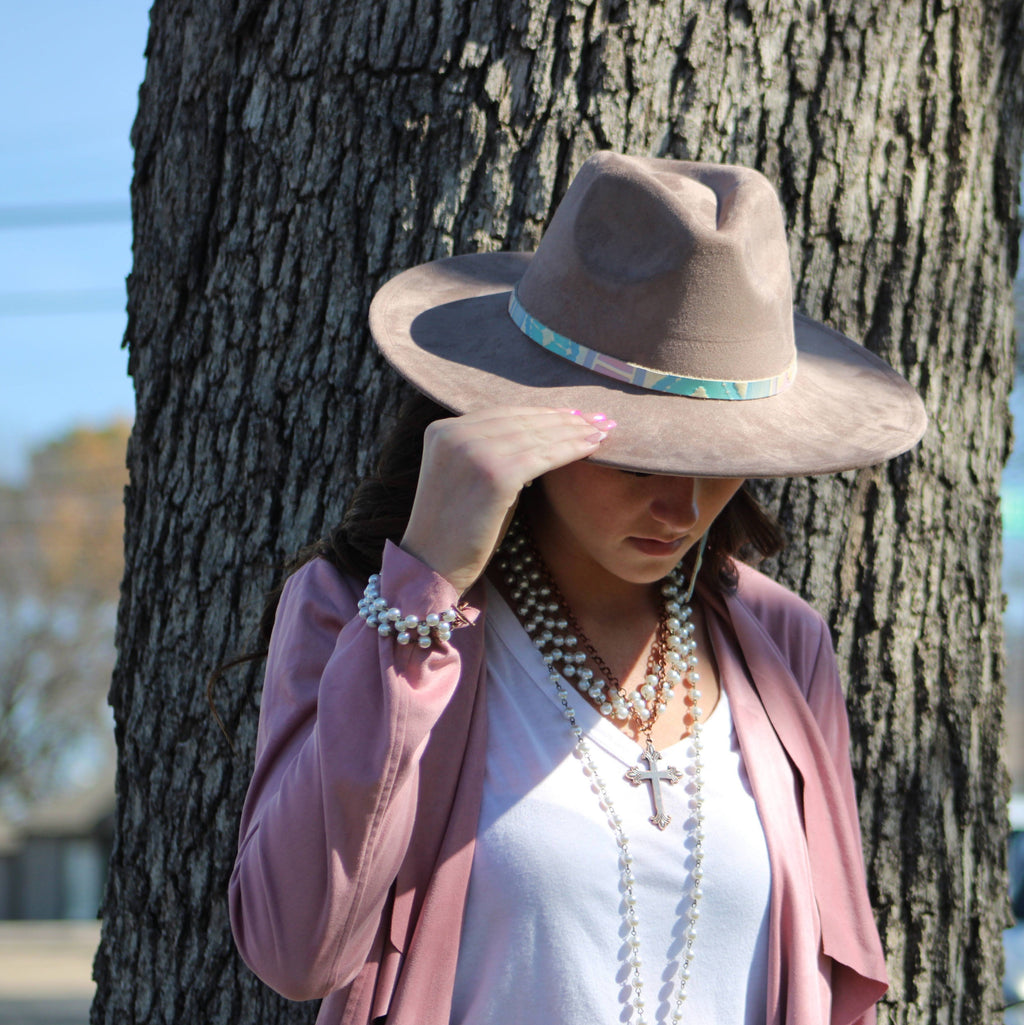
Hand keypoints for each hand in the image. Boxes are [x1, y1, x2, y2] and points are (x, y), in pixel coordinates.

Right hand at [400, 407, 615, 594]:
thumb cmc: (458, 530)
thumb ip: (493, 452)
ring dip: (574, 432)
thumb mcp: (468, 477)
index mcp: (443, 430)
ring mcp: (473, 452)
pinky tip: (594, 447)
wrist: (433, 567)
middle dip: (564, 419)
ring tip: (602, 431)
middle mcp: (455, 434)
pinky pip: (543, 456)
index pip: (503, 413)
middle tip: (598, 418)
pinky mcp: (495, 475)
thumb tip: (541, 436)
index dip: (541, 413)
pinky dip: (572, 450)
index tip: (572, 414)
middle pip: (522, 420)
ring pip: (536, 435)